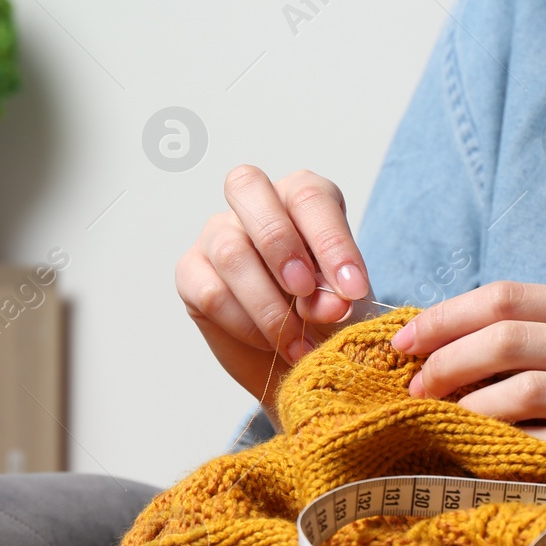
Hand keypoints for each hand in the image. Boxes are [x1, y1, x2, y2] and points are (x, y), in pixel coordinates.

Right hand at [175, 166, 371, 425]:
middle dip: (280, 245)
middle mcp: (254, 205)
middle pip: (247, 187)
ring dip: (268, 305)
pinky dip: (246, 326)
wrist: (298, 357)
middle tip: (306, 291)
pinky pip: (211, 294)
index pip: (309, 197)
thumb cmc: (325, 315)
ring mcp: (216, 235)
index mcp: (300, 197)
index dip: (332, 243)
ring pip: (230, 252)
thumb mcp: (343, 306)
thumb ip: (338, 298)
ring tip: (297, 343)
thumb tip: (330, 304)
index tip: (353, 290)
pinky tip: (269, 344)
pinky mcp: (191, 274)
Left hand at [390, 280, 545, 485]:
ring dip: (470, 409)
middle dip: (448, 361)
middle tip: (415, 389)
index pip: (515, 297)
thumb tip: (440, 349)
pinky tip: (483, 459)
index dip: (448, 316)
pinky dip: (508, 451)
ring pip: (530, 390)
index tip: (405, 344)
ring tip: (442, 425)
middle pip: (514, 338)